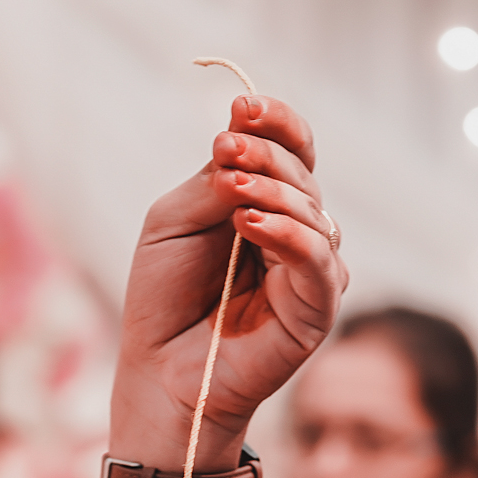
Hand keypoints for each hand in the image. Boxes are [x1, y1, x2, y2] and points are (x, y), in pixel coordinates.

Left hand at [112, 95, 346, 463]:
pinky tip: (249, 223)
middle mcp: (297, 231)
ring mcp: (311, 269)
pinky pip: (317, 260)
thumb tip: (240, 137)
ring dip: (273, 190)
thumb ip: (211, 182)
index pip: (290, 148)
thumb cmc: (164, 298)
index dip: (275, 123)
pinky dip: (286, 234)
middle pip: (303, 172)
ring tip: (233, 189)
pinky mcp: (317, 308)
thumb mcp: (173, 223)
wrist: (159, 370)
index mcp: (265, 202)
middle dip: (266, 153)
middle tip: (227, 150)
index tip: (242, 107)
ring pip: (314, 210)